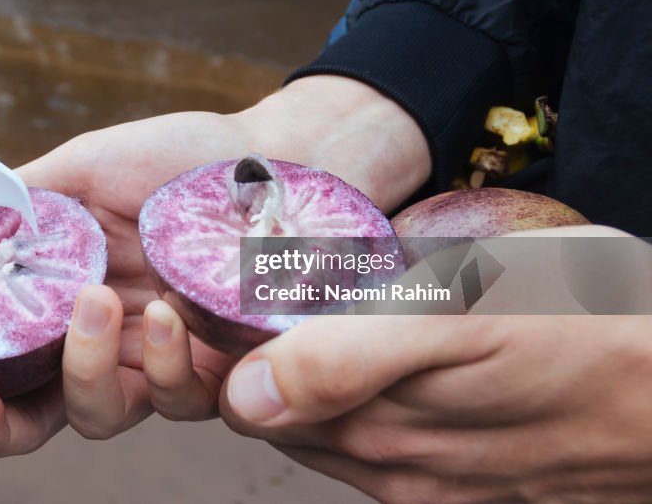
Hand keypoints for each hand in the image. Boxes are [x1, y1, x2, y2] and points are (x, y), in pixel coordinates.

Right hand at [0, 110, 255, 456]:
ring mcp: (157, 360)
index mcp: (62, 300)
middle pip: (36, 416)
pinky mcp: (217, 369)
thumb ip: (25, 200)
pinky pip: (178, 398)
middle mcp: (102, 341)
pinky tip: (168, 313)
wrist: (270, 159)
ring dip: (81, 372)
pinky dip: (164, 363)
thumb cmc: (178, 159)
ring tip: (95, 301)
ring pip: (100, 416)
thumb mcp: (88, 167)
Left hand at [220, 228, 651, 501]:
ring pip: (324, 425)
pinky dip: (349, 394)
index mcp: (377, 430)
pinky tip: (365, 344)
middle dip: (233, 361)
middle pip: (277, 416)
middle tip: (207, 288)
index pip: (246, 400)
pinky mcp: (468, 478)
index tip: (179, 295)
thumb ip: (351, 362)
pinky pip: (379, 436)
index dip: (206, 351)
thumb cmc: (590, 332)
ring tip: (274, 305)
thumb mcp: (470, 320)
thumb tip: (246, 396)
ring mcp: (431, 481)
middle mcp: (391, 469)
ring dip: (292, 375)